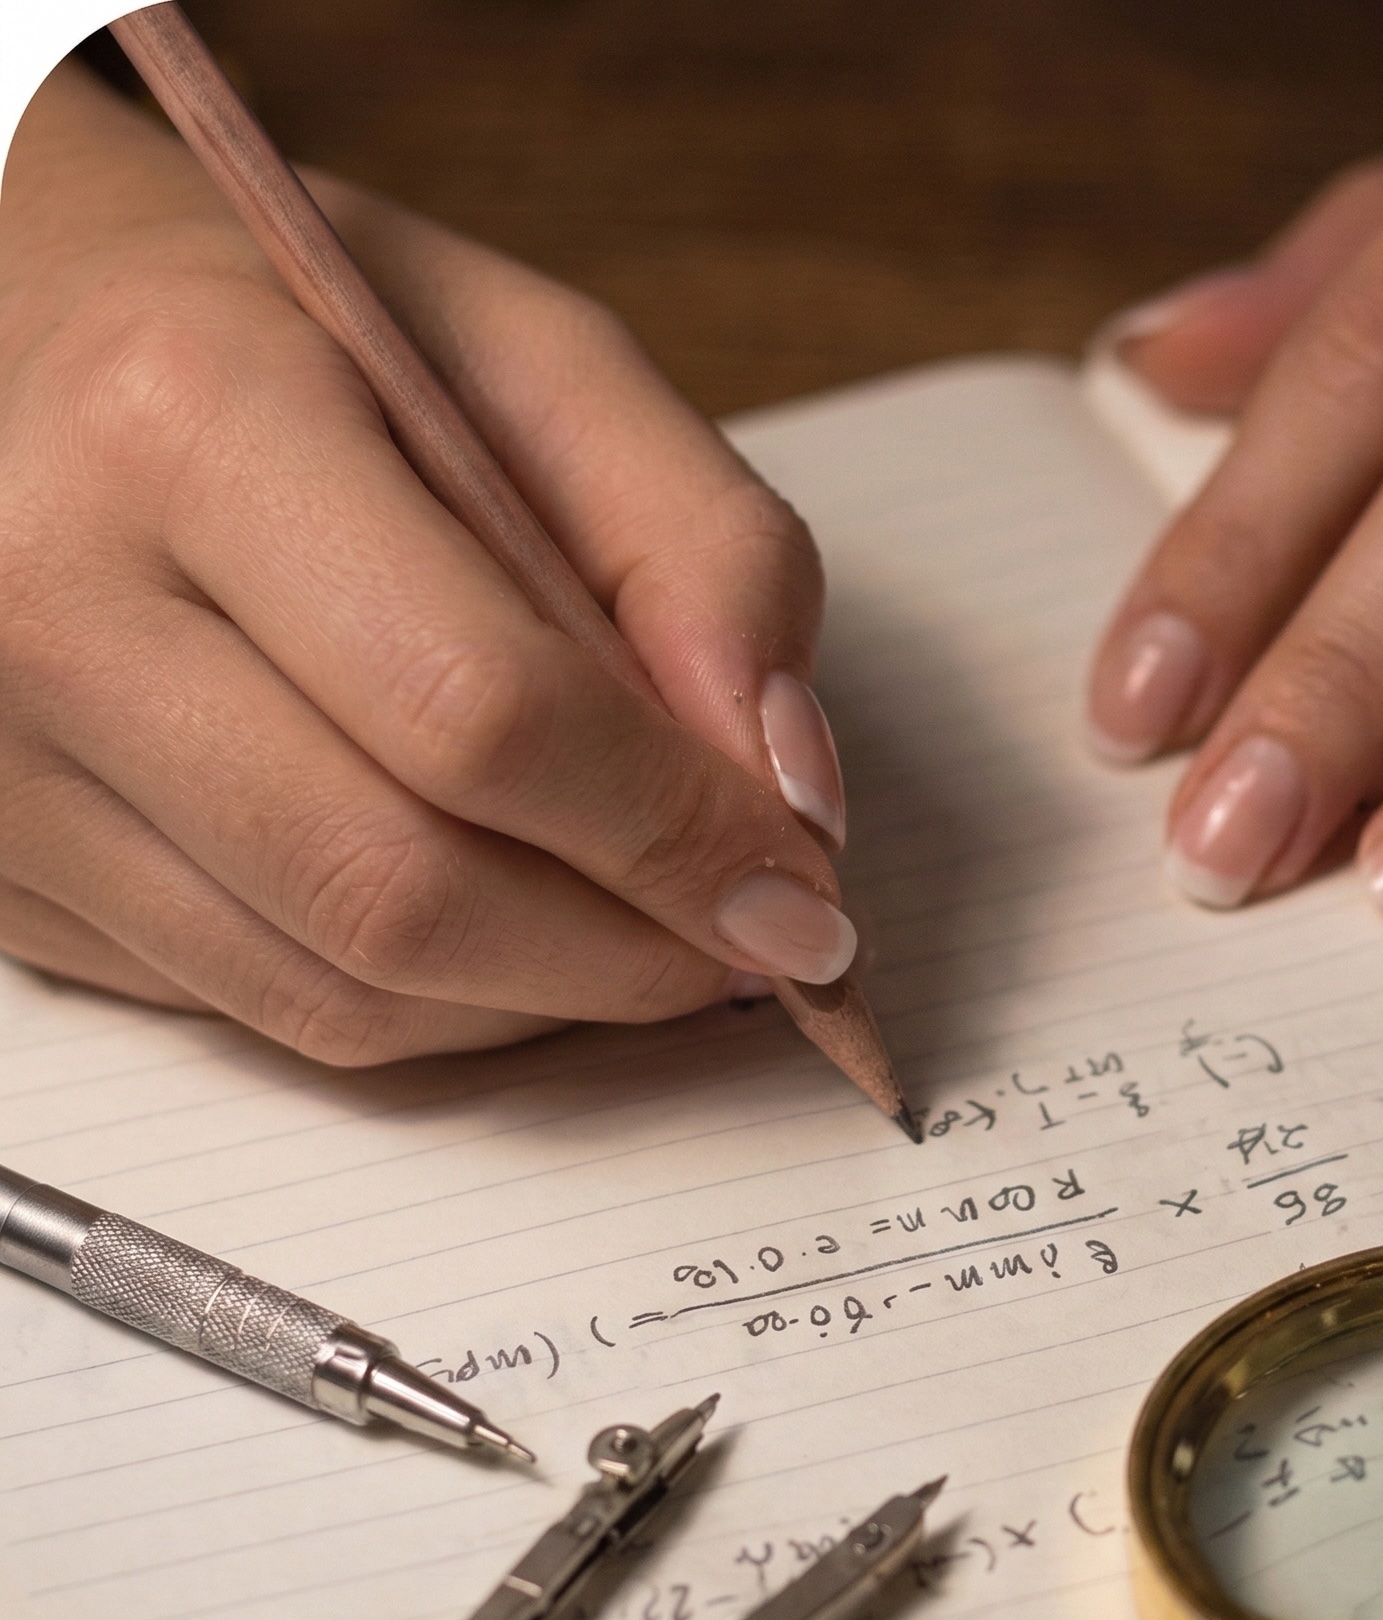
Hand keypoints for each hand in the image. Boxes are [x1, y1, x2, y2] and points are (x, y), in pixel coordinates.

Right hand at [0, 62, 853, 1060]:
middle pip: (400, 889)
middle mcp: (54, 609)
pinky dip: (449, 1007)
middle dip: (630, 949)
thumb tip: (786, 787)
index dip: (673, 828)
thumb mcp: (542, 364)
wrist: (45, 346)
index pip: (478, 710)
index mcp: (193, 424)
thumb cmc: (312, 339)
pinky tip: (520, 928)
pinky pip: (282, 1014)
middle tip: (754, 936)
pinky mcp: (12, 885)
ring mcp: (3, 769)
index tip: (800, 881)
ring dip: (553, 996)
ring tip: (651, 924)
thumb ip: (704, 549)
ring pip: (343, 991)